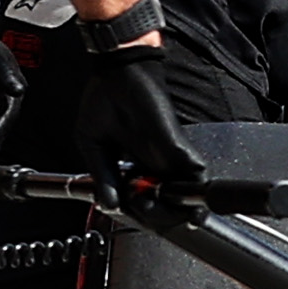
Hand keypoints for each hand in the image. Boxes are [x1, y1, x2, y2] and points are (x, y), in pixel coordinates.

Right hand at [69, 0, 204, 197]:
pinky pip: (194, 175)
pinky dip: (187, 193)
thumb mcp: (93, 146)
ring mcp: (169, 155)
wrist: (118, 71)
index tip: (130, 214)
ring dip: (170, 210)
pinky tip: (170, 200)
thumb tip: (108, 204)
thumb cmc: (105, 98)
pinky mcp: (177, 146)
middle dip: (158, 218)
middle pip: (168, 202)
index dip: (141, 213)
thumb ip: (103, 176)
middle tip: (142, 215)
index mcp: (136, 163)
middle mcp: (156, 162)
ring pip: (183, 195)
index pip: (145, 198)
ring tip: (151, 209)